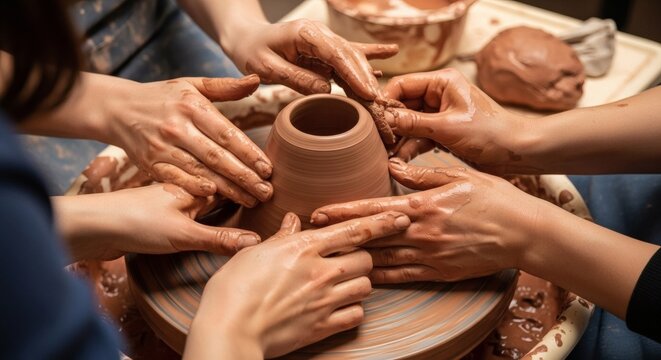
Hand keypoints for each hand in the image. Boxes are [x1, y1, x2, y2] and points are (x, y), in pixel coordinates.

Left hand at [54, 184, 260, 261]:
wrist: (91, 225)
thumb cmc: (134, 223)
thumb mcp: (181, 236)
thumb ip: (218, 239)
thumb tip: (254, 242)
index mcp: (194, 186)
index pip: (230, 180)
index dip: (250, 182)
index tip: (271, 186)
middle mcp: (185, 186)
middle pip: (221, 179)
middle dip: (243, 180)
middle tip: (267, 184)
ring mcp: (172, 196)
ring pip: (207, 187)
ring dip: (227, 188)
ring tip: (247, 190)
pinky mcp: (160, 209)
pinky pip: (193, 200)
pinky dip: (208, 202)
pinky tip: (212, 206)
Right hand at [104, 75, 272, 205]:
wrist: (116, 108)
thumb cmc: (162, 97)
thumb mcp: (192, 85)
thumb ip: (226, 87)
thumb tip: (257, 80)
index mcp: (192, 107)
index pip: (227, 134)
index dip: (249, 153)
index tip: (268, 169)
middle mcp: (178, 128)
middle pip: (217, 157)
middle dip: (245, 177)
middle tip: (267, 192)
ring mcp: (163, 148)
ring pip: (201, 172)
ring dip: (228, 189)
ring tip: (251, 200)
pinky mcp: (150, 164)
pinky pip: (177, 179)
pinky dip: (195, 188)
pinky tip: (215, 197)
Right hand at [185, 211, 409, 358]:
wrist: (230, 329)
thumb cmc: (234, 288)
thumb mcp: (255, 253)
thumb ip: (281, 237)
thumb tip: (293, 221)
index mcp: (305, 247)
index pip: (354, 229)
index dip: (382, 222)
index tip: (400, 217)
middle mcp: (321, 272)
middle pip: (366, 259)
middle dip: (361, 258)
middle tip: (344, 261)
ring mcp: (325, 301)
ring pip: (366, 287)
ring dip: (358, 284)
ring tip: (340, 284)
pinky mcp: (323, 326)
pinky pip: (357, 315)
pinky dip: (352, 310)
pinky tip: (338, 307)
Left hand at [224, 19, 397, 98]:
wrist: (247, 38)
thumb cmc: (252, 51)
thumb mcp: (267, 68)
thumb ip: (296, 78)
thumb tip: (326, 90)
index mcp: (306, 34)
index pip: (337, 54)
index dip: (355, 74)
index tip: (368, 93)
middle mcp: (320, 34)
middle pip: (350, 56)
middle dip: (366, 79)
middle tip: (379, 103)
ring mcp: (325, 40)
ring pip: (353, 57)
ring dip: (368, 76)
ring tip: (382, 96)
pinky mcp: (326, 49)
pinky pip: (350, 53)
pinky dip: (370, 55)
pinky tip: (391, 52)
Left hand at [311, 158, 542, 282]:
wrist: (524, 232)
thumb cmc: (494, 198)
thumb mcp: (459, 176)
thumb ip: (423, 174)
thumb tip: (393, 168)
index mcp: (423, 206)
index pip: (373, 210)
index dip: (343, 212)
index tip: (320, 211)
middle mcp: (421, 233)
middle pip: (370, 236)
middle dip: (340, 236)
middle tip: (313, 235)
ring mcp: (429, 256)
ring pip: (382, 259)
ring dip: (355, 257)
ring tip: (331, 256)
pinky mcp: (439, 272)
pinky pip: (402, 276)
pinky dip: (381, 276)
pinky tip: (364, 276)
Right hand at [383, 69, 533, 173]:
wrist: (518, 152)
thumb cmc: (490, 134)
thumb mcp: (447, 128)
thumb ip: (412, 122)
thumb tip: (383, 119)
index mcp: (442, 81)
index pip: (401, 84)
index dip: (385, 102)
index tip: (373, 120)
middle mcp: (439, 93)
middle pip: (403, 104)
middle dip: (390, 123)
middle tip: (377, 141)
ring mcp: (441, 113)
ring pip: (409, 123)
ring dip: (399, 138)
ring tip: (385, 154)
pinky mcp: (443, 131)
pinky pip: (419, 136)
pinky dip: (410, 146)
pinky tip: (398, 159)